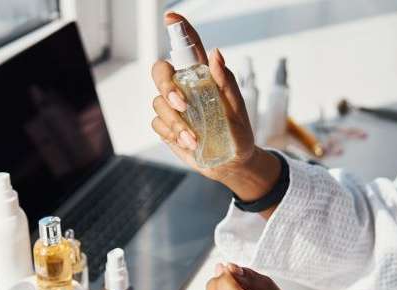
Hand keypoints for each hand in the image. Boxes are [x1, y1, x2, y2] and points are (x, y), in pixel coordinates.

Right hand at [150, 12, 256, 183]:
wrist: (232, 163)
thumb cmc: (239, 133)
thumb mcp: (238, 108)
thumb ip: (226, 81)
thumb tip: (216, 54)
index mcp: (203, 77)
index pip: (188, 47)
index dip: (178, 30)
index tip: (171, 18)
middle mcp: (185, 88)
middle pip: (160, 72)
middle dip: (166, 86)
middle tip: (182, 105)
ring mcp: (174, 108)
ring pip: (158, 103)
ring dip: (175, 121)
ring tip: (195, 138)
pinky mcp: (167, 127)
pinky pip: (158, 124)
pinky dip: (172, 134)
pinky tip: (189, 143)